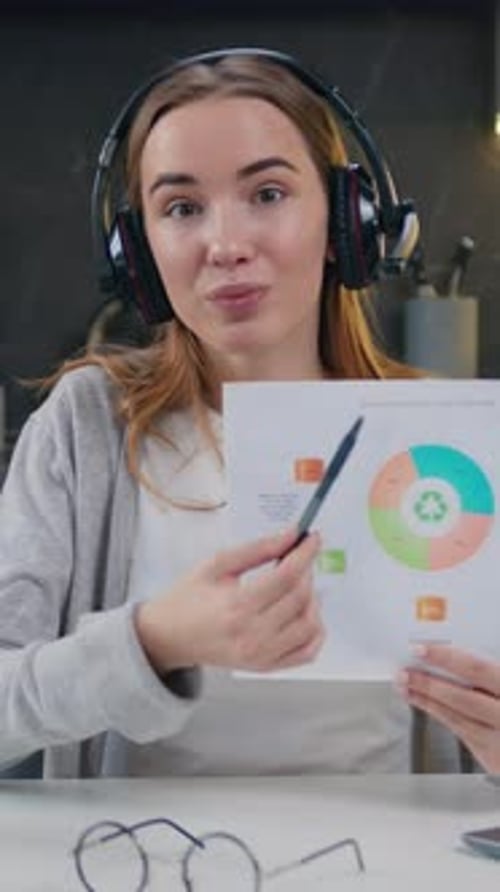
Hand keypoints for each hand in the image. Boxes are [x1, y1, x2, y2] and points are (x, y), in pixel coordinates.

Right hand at [135, 527, 324, 674]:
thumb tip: (291, 535)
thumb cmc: (188, 598)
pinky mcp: (266, 666)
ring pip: (310, 625)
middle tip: (298, 557)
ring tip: (297, 585)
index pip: (286, 576)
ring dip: (313, 599)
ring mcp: (261, 656)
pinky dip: (315, 631)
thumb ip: (257, 548)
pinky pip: (307, 652)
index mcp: (237, 607)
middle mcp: (252, 636)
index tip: (313, 538)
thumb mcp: (216, 564)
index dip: (305, 553)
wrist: (169, 636)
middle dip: (307, 571)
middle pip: (300, 598)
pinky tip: (304, 612)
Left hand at [398, 644, 499, 773]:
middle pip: (463, 697)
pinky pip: (459, 730)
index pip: (478, 669)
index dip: (447, 658)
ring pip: (456, 717)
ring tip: (405, 683)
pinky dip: (437, 713)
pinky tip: (421, 702)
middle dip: (429, 682)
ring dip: (425, 698)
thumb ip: (490, 669)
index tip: (423, 649)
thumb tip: (464, 647)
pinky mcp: (491, 757)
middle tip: (405, 669)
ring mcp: (499, 740)